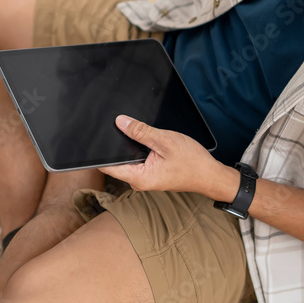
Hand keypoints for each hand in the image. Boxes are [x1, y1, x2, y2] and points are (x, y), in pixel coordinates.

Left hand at [104, 115, 236, 199]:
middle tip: (116, 126)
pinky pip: (137, 160)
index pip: (108, 166)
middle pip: (117, 161)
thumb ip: (141, 131)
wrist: (210, 174)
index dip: (99, 152)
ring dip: (128, 146)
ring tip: (132, 131)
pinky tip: (143, 139)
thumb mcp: (165, 141)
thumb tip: (121, 122)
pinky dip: (137, 149)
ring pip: (128, 159)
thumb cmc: (192, 162)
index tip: (94, 138)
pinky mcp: (150, 173)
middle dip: (115, 144)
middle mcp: (139, 181)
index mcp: (139, 177)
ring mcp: (144, 178)